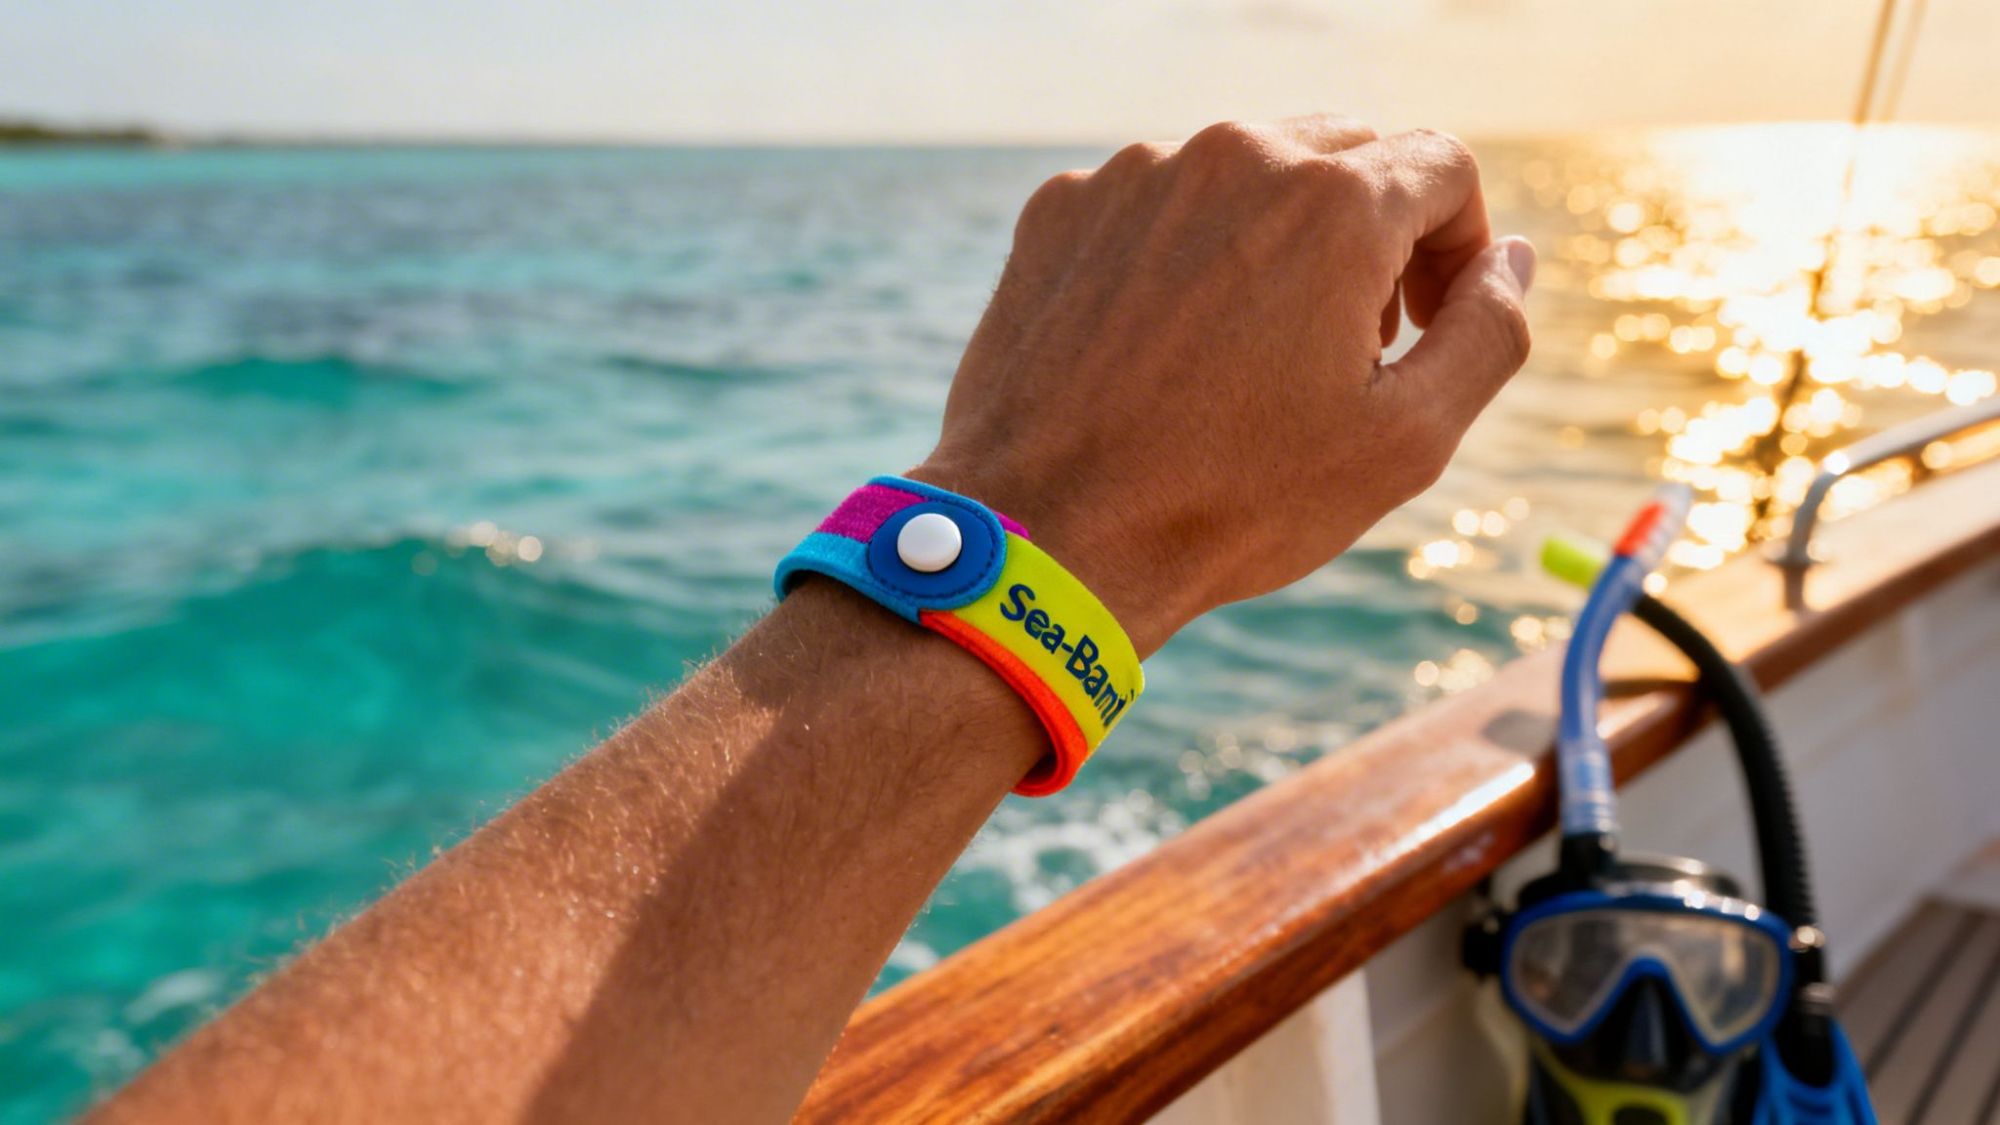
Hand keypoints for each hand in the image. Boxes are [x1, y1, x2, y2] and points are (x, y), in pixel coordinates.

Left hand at [913, 114, 1534, 654]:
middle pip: (1345, 152)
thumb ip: (1489, 332)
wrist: (1049, 538)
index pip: (1442, 166)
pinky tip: (1163, 349)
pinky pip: (1153, 203)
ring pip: (1243, 173)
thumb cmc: (1233, 502)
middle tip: (1350, 343)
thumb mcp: (1405, 441)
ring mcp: (1134, 177)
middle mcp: (1232, 156)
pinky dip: (1179, 254)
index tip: (1425, 326)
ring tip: (1251, 354)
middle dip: (1372, 234)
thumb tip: (1511, 258)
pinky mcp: (1060, 211)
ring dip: (1273, 240)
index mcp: (1332, 201)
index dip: (1457, 247)